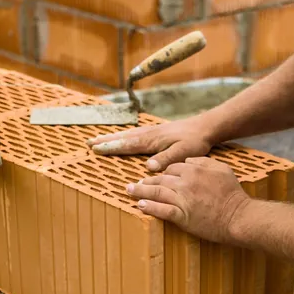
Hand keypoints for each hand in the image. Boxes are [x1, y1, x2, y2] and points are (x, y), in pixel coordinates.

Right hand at [86, 115, 216, 171]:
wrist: (205, 127)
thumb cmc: (195, 141)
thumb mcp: (184, 152)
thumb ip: (166, 159)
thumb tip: (148, 167)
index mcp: (153, 140)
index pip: (128, 145)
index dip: (111, 147)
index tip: (96, 149)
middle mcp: (149, 134)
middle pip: (123, 137)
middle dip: (105, 140)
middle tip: (88, 142)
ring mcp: (152, 131)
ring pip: (127, 134)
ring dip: (112, 136)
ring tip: (98, 139)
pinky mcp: (157, 131)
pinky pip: (134, 133)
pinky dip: (124, 135)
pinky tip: (122, 137)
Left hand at [125, 157, 249, 243]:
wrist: (238, 216)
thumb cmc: (232, 193)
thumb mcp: (222, 169)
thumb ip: (203, 162)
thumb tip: (188, 161)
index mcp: (194, 169)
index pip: (171, 168)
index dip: (161, 173)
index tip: (155, 177)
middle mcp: (185, 182)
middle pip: (160, 179)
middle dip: (146, 182)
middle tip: (134, 184)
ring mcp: (183, 199)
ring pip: (157, 193)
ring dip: (141, 192)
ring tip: (130, 192)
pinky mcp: (182, 216)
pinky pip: (162, 210)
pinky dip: (150, 208)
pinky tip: (140, 206)